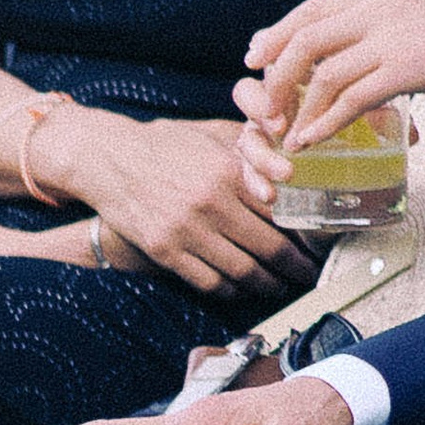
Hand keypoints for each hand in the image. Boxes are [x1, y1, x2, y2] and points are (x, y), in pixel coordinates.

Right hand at [42, 105, 309, 295]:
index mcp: (228, 171)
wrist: (107, 158)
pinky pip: (209, 281)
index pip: (282, 213)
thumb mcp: (212, 134)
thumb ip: (251, 149)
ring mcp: (186, 230)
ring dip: (268, 285)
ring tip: (280, 286)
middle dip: (296, 267)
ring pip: (243, 271)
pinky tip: (242, 288)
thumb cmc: (165, 144)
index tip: (317, 245)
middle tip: (308, 274)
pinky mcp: (165, 251)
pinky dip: (231, 290)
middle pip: (270, 248)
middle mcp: (211, 203)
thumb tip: (290, 167)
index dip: (305, 235)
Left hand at [236, 0, 424, 198]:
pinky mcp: (408, 69)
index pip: (310, 9)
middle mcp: (377, 11)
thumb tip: (346, 51)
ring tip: (285, 133)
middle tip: (263, 105)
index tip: (254, 58)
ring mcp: (392, 38)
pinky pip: (353, 99)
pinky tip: (311, 139)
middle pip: (305, 38)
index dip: (275, 34)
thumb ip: (378, 27)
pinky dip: (325, 122)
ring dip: (297, 107)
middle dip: (276, 74)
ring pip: (324, 72)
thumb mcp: (413, 18)